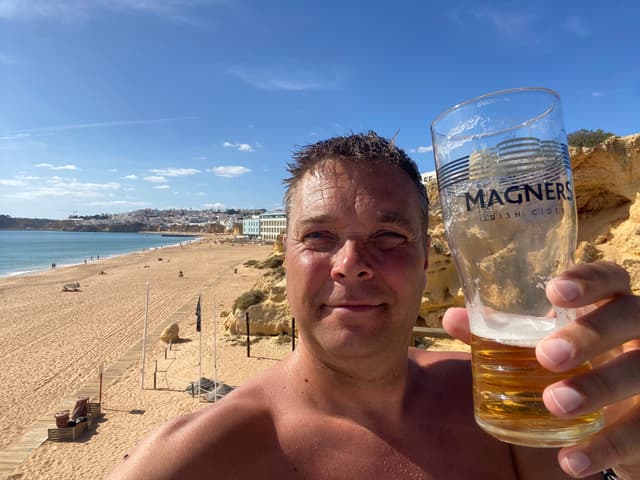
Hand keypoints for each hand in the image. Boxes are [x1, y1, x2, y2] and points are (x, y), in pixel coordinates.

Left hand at [443, 262, 639, 478]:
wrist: (623, 424)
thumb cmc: (577, 367)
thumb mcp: (545, 346)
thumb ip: (500, 333)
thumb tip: (452, 318)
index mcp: (609, 308)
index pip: (610, 278)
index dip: (588, 279)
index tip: (554, 290)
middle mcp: (638, 335)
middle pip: (629, 317)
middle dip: (589, 334)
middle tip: (547, 356)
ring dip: (598, 387)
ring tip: (554, 402)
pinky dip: (605, 448)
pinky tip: (570, 461)